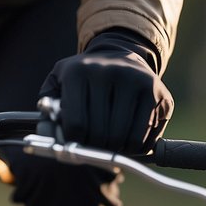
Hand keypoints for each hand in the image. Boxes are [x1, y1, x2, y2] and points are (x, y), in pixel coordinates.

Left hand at [41, 29, 173, 154]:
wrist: (121, 54)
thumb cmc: (84, 77)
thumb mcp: (59, 82)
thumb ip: (47, 110)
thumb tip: (46, 136)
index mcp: (79, 71)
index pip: (75, 125)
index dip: (73, 143)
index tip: (74, 144)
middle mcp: (110, 72)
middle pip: (99, 134)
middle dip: (93, 149)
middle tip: (92, 148)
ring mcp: (138, 82)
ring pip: (122, 139)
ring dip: (113, 151)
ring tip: (108, 144)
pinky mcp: (159, 94)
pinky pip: (143, 138)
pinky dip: (133, 148)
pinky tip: (126, 140)